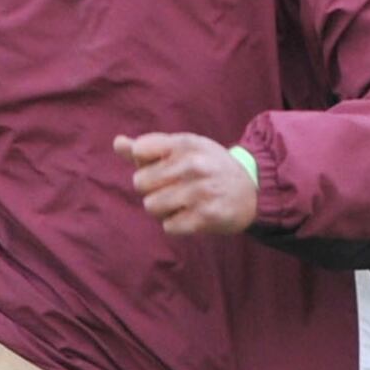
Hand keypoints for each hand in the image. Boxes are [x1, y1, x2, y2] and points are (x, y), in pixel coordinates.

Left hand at [119, 133, 258, 236]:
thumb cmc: (208, 166)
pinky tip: (192, 215)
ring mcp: (200, 191)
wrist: (252, 190)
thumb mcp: (184, 148)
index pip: (139, 151)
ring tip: (183, 202)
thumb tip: (117, 143)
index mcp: (185, 143)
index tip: (161, 166)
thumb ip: (149, 147)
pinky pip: (168, 227)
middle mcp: (193, 165)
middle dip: (152, 189)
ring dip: (163, 209)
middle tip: (174, 188)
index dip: (144, 163)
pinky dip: (177, 224)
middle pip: (140, 183)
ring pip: (151, 206)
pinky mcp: (206, 217)